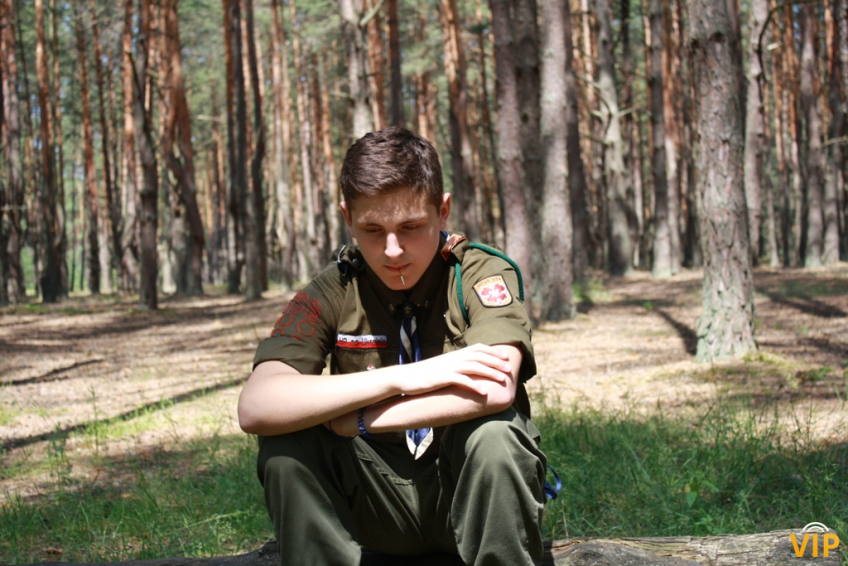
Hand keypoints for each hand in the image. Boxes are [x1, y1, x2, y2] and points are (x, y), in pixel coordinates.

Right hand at [392, 343, 511, 396]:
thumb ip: (456, 366)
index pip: (478, 348)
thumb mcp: (443, 367)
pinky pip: (461, 381)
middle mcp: (454, 358)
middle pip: (479, 356)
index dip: (493, 352)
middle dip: (496, 362)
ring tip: (502, 379)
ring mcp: (448, 367)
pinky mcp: (442, 378)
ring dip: (490, 372)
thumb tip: (469, 370)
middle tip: (510, 369)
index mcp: (455, 354)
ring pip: (474, 367)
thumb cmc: (425, 375)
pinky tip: (484, 392)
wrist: (405, 377)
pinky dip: (474, 385)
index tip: (505, 357)